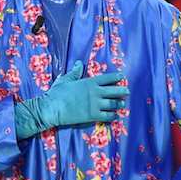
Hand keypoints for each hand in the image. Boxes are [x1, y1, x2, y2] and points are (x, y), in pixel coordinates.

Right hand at [13, 61, 127, 139]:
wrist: (53, 108)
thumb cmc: (57, 93)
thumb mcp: (65, 79)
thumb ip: (74, 72)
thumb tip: (79, 63)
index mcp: (89, 82)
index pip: (107, 78)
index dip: (116, 77)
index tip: (122, 76)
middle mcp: (95, 93)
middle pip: (114, 91)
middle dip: (122, 90)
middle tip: (127, 91)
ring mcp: (95, 104)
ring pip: (113, 104)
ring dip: (119, 104)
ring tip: (122, 104)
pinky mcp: (93, 115)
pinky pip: (107, 116)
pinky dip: (113, 115)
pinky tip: (115, 115)